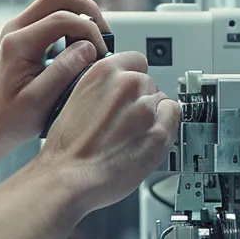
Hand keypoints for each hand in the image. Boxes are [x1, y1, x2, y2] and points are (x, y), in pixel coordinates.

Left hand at [0, 0, 112, 143]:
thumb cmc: (12, 118)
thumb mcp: (40, 101)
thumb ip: (64, 72)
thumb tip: (89, 47)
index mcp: (17, 43)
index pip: (61, 18)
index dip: (89, 31)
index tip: (103, 55)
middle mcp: (15, 29)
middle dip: (88, 11)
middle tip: (104, 36)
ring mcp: (20, 29)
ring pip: (57, 3)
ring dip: (81, 16)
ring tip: (95, 44)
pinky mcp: (27, 35)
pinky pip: (54, 16)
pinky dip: (73, 26)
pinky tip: (83, 48)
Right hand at [24, 51, 179, 214]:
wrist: (67, 178)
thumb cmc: (66, 149)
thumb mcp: (75, 100)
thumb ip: (101, 89)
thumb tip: (115, 90)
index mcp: (103, 72)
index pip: (136, 60)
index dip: (131, 77)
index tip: (129, 89)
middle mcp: (127, 85)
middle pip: (149, 82)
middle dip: (140, 99)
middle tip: (125, 120)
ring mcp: (145, 109)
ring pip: (161, 101)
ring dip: (152, 115)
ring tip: (132, 134)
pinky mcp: (158, 133)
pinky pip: (174, 119)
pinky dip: (164, 128)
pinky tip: (146, 138)